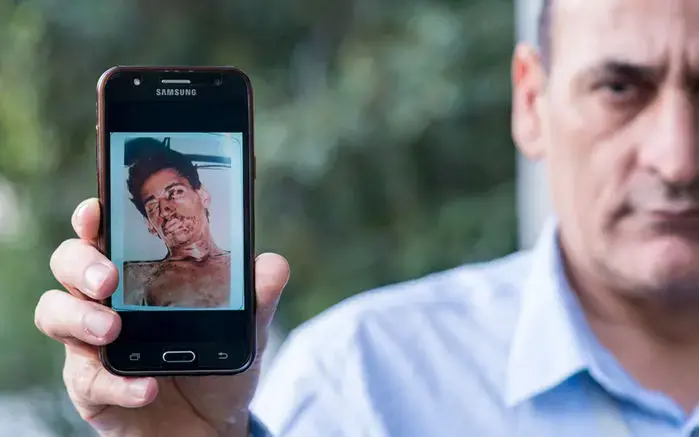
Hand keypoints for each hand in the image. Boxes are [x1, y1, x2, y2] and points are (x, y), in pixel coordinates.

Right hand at [34, 198, 289, 436]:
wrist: (209, 420)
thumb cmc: (213, 359)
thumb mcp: (243, 327)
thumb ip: (256, 296)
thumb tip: (273, 266)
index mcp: (137, 272)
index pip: (105, 233)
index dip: (93, 217)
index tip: (98, 211)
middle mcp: (105, 299)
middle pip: (68, 263)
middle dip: (81, 263)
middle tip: (108, 279)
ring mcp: (91, 341)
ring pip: (54, 312)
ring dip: (80, 317)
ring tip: (114, 329)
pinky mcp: (89, 384)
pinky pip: (86, 378)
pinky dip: (117, 382)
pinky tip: (148, 387)